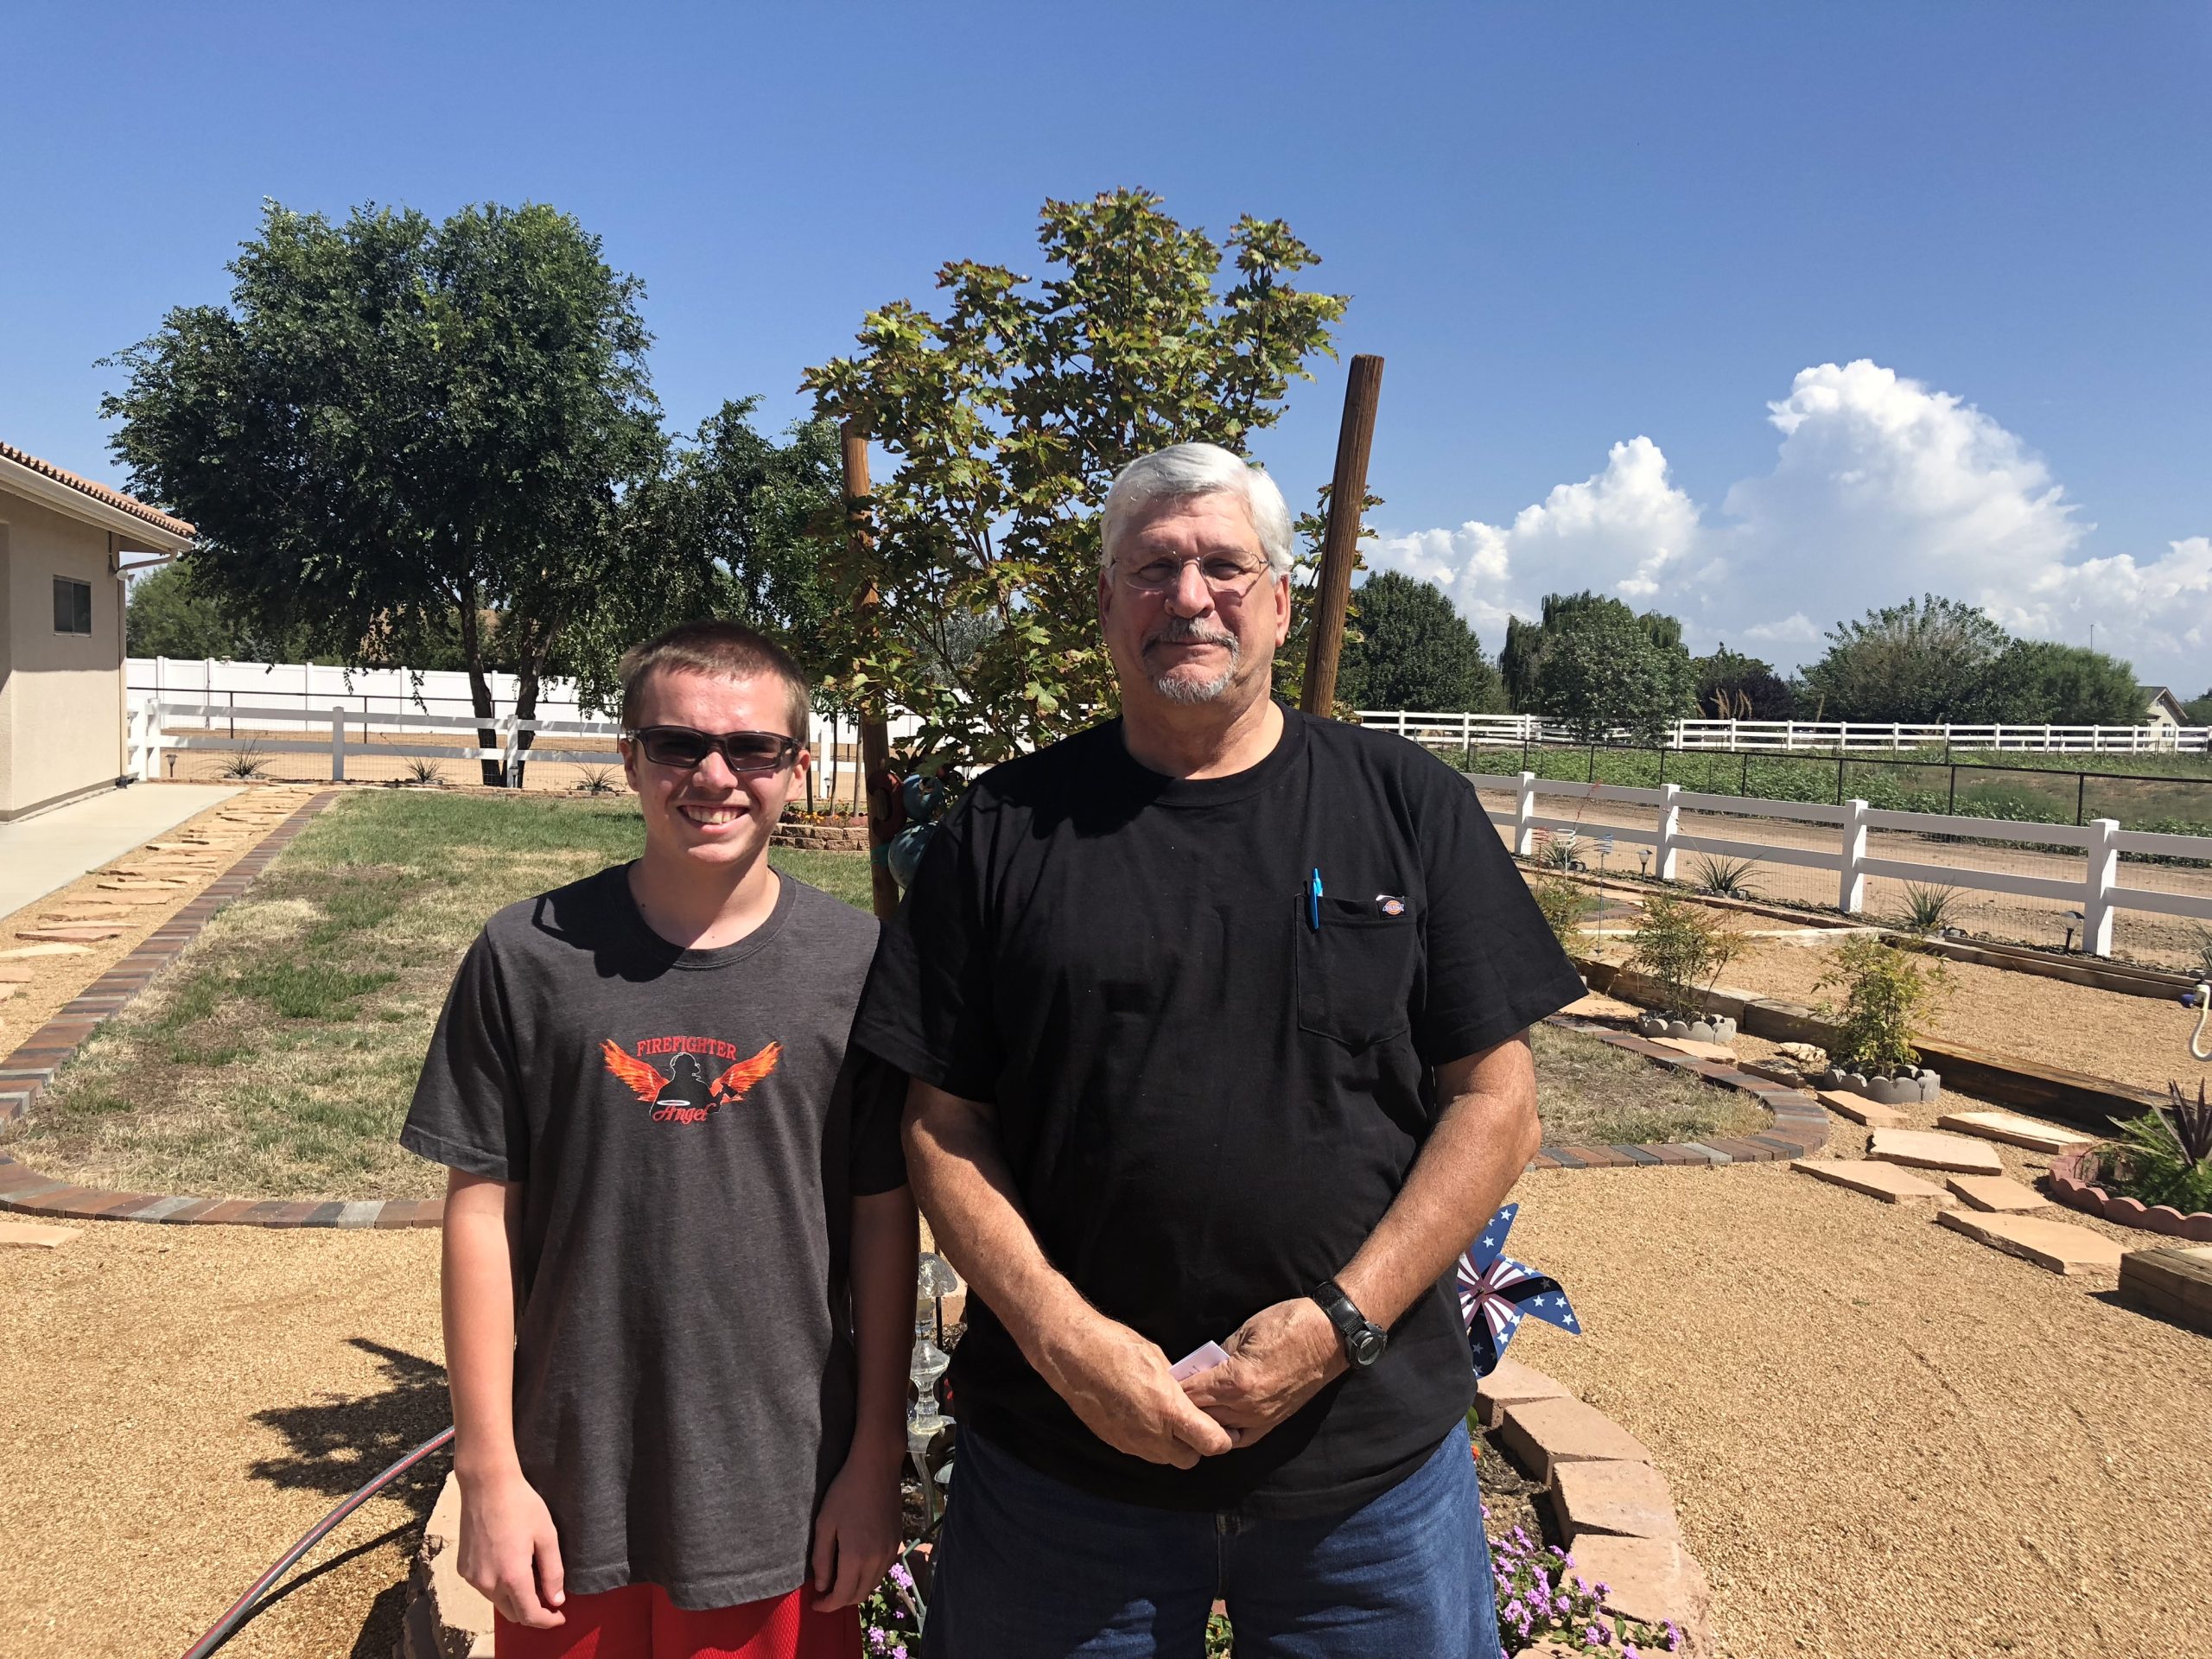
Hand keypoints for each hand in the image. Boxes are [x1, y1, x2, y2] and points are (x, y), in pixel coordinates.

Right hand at [456, 1466, 565, 1628]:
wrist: (487, 1485)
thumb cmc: (521, 1506)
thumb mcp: (547, 1536)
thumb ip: (552, 1572)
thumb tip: (556, 1599)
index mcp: (512, 1576)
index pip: (530, 1615)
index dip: (547, 1620)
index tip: (560, 1616)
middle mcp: (488, 1583)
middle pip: (513, 1613)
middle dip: (532, 1611)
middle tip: (548, 1596)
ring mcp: (472, 1577)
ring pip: (497, 1602)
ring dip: (515, 1598)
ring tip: (529, 1575)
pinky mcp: (463, 1568)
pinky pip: (484, 1587)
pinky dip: (499, 1586)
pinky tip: (509, 1564)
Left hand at [809, 1445, 903, 1610]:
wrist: (877, 1468)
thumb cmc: (845, 1492)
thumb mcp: (825, 1524)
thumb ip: (822, 1559)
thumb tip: (821, 1586)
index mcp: (856, 1556)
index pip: (842, 1596)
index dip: (827, 1605)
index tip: (815, 1604)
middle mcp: (877, 1560)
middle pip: (859, 1595)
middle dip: (840, 1601)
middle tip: (824, 1594)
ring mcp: (890, 1551)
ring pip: (872, 1585)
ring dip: (855, 1590)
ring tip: (838, 1581)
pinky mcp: (897, 1542)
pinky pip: (881, 1571)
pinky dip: (867, 1577)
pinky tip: (856, 1566)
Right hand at [1034, 1310, 1235, 1466]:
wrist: (1073, 1355)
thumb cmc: (1116, 1348)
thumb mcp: (1158, 1360)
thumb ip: (1177, 1388)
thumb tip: (1188, 1398)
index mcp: (1169, 1410)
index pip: (1212, 1443)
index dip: (1222, 1437)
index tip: (1222, 1426)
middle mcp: (1152, 1434)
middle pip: (1190, 1459)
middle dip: (1197, 1445)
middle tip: (1195, 1422)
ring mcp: (1131, 1442)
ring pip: (1165, 1459)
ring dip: (1173, 1446)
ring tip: (1167, 1419)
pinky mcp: (1114, 1442)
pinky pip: (1142, 1451)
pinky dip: (1150, 1442)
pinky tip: (1143, 1417)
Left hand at [1181, 1297, 1345, 1449]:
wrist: (1329, 1337)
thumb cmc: (1287, 1326)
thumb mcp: (1244, 1333)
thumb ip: (1218, 1356)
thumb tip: (1198, 1369)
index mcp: (1235, 1382)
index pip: (1189, 1395)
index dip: (1172, 1389)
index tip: (1159, 1383)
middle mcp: (1246, 1408)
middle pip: (1200, 1416)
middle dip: (1182, 1407)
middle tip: (1167, 1397)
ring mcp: (1261, 1419)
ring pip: (1218, 1430)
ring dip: (1202, 1420)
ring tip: (1188, 1408)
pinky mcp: (1272, 1423)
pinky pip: (1240, 1437)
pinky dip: (1224, 1430)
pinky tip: (1215, 1419)